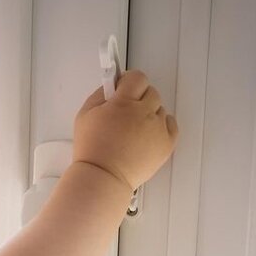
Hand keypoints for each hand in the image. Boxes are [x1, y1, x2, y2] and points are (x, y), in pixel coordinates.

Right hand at [72, 69, 178, 191]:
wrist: (104, 177)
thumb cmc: (92, 151)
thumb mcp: (84, 115)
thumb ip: (100, 94)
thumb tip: (112, 86)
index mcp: (123, 102)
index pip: (137, 77)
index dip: (129, 82)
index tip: (123, 89)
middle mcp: (144, 113)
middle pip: (151, 92)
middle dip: (138, 99)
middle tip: (125, 114)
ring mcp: (158, 128)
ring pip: (159, 109)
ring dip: (148, 115)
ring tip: (132, 131)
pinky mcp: (166, 143)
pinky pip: (171, 125)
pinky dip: (161, 127)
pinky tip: (147, 135)